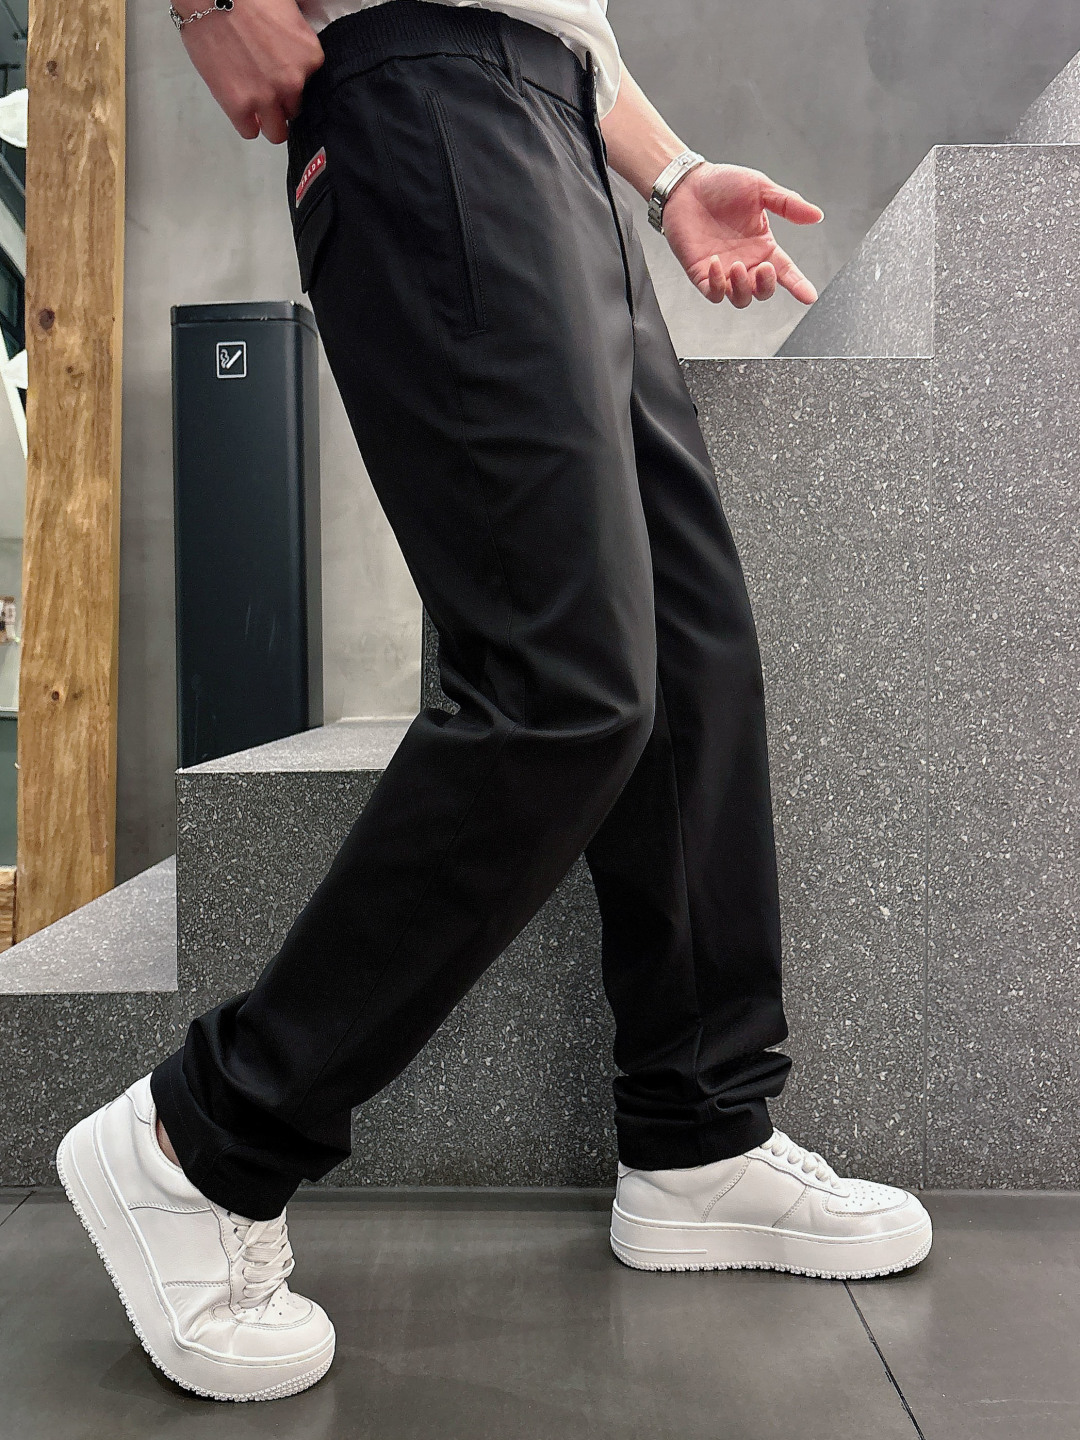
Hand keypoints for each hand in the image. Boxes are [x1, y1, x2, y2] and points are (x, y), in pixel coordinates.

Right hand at [174, 0, 324, 142]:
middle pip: (293, 110)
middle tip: (263, 86)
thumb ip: (298, 43)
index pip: (309, 86)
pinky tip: (237, 105)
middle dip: (280, 102)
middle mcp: (293, 81)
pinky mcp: (239, 106)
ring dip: (266, 121)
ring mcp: (267, 97)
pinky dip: (245, 122)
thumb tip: (296, 52)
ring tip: (252, 102)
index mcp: (310, 58)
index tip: (278, 74)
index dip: (291, 82)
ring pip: (276, 131)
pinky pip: (249, 131)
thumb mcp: (289, 12)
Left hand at [660, 162, 822, 305]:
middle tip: (763, 268)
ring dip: (742, 288)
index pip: (786, 271)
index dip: (799, 285)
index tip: (809, 295)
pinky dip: (717, 285)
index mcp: (763, 245)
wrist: (687, 184)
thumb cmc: (721, 183)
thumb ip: (788, 204)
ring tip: (737, 266)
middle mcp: (746, 261)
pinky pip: (713, 293)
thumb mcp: (760, 189)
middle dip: (766, 286)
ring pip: (740, 298)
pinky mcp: (701, 273)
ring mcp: (724, 270)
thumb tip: (816, 215)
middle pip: (763, 291)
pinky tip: (717, 264)